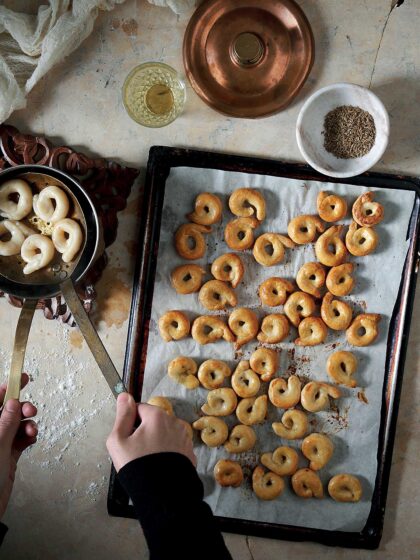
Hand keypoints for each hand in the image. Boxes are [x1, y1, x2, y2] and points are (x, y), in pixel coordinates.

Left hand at [0, 373, 37, 519]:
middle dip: (21, 407)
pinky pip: (22, 439)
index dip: (7, 387)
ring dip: (28, 424)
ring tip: (31, 431)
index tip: (21, 378)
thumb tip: (13, 402)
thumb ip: (6, 422)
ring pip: (17, 424)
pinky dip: (29, 436)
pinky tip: (31, 439)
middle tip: (30, 410)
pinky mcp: (8, 455)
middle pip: (8, 410)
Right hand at [106, 393, 195, 471]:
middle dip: (145, 432)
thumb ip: (122, 415)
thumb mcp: (118, 440)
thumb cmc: (136, 465)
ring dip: (157, 441)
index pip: (139, 409)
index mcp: (157, 416)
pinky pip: (174, 446)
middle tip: (137, 452)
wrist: (162, 494)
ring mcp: (185, 437)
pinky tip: (161, 466)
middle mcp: (175, 422)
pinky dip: (168, 452)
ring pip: (165, 433)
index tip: (128, 439)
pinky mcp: (190, 452)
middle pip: (153, 420)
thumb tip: (125, 395)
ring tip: (149, 461)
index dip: (131, 423)